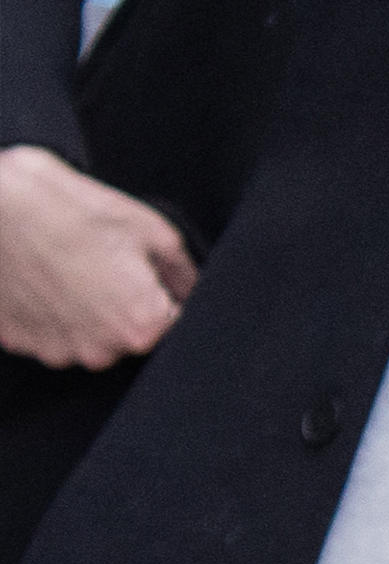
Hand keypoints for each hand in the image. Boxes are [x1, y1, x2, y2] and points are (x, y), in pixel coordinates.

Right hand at [0, 144, 189, 368]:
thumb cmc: (64, 211)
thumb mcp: (146, 228)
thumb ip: (182, 272)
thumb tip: (193, 290)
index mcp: (141, 326)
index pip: (177, 327)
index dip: (169, 300)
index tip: (152, 279)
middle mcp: (100, 351)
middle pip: (131, 336)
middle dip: (128, 305)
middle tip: (105, 265)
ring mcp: (55, 352)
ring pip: (90, 337)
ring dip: (88, 311)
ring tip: (71, 268)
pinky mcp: (19, 344)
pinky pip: (50, 333)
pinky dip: (51, 312)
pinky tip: (44, 278)